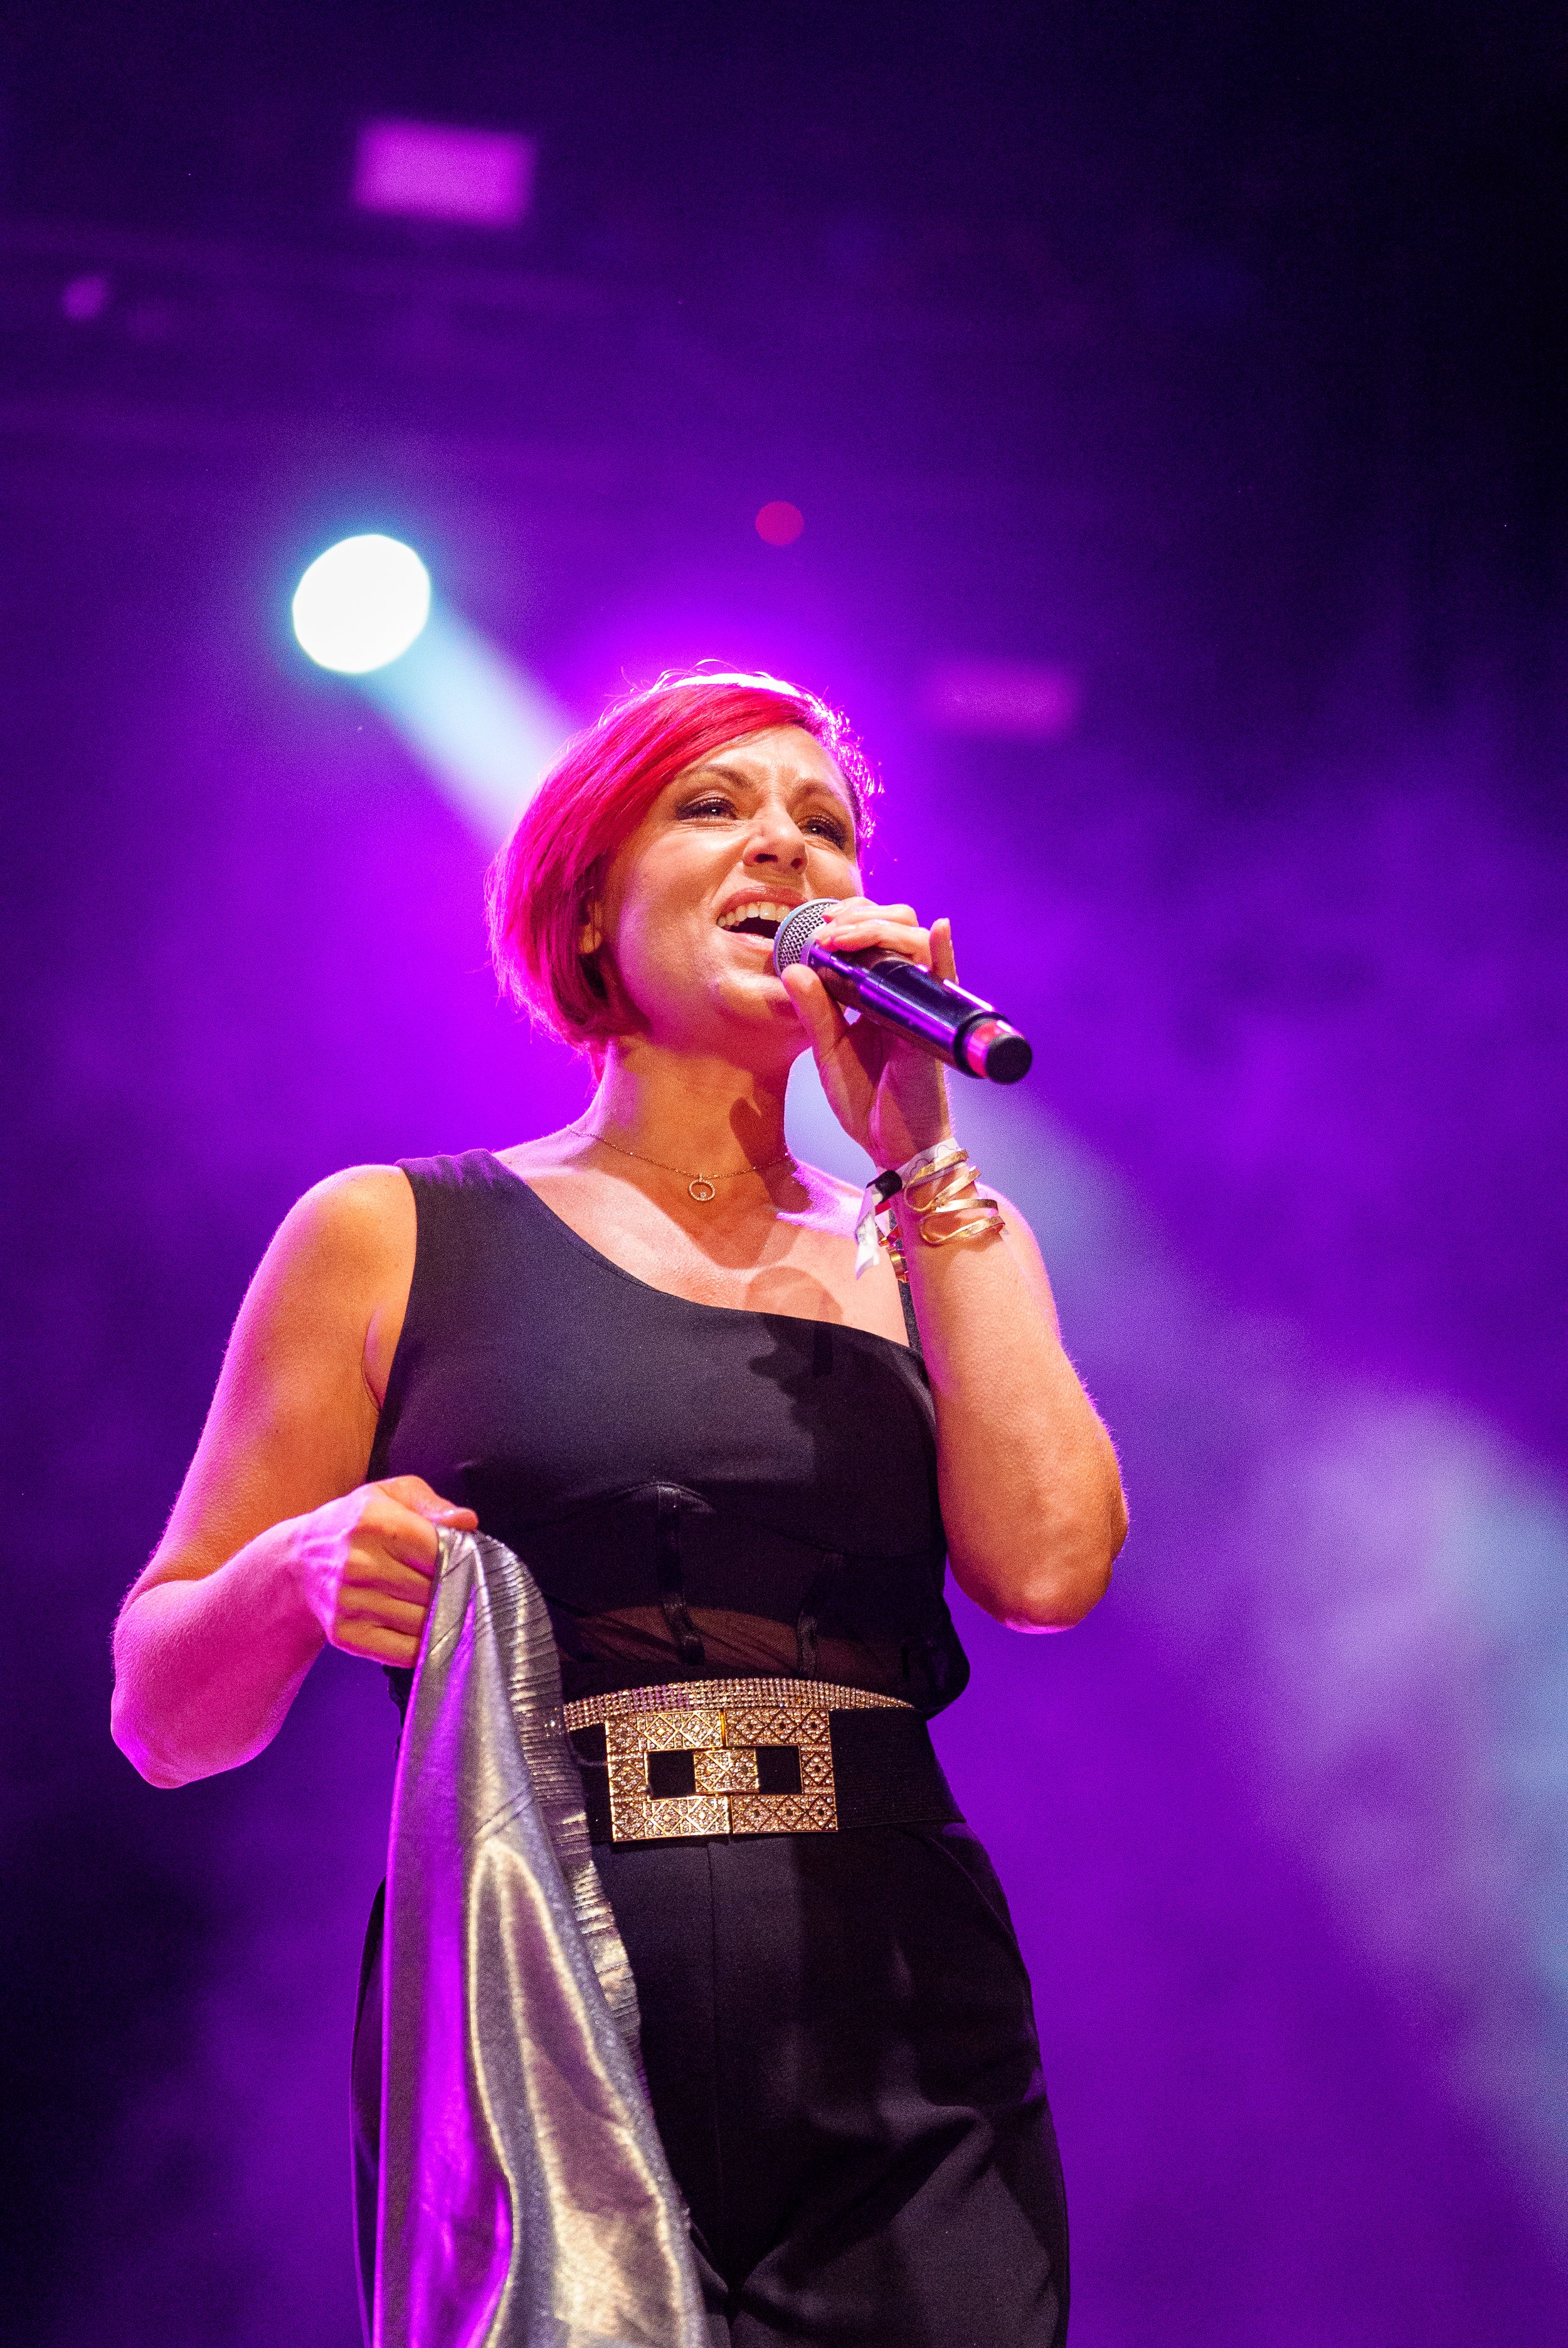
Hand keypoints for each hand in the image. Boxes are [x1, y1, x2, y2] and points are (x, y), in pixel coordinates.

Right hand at [290, 1475, 477, 1666]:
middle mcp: (360, 1564)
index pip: (439, 1551)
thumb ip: (432, 1504)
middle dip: (454, 1590)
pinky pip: (404, 1651)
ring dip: (441, 1618)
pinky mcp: (345, 1634)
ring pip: (423, 1622)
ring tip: (441, 1605)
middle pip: (433, 1589)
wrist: (300, 1561)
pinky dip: (423, 1644)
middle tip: (458, 1585)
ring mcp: (350, 1603)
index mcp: (376, 1523)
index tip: (467, 1562)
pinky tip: (424, 1629)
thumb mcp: (391, 1495)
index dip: (461, 1559)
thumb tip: (467, 1521)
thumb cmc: (356, 1524)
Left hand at [780, 899, 957, 1167]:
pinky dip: (945, 955)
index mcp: (879, 998)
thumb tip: (794, 967)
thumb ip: (815, 1012)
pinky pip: (946, 987)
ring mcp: (922, 1010)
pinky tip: (940, 930)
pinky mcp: (932, 1032)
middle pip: (899, 931)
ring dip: (881, 930)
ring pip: (917, 948)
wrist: (894, 1149)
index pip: (875, 940)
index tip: (820, 925)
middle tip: (830, 928)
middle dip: (864, 917)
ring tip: (845, 935)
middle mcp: (905, 996)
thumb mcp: (829, 1053)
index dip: (853, 920)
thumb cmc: (869, 1104)